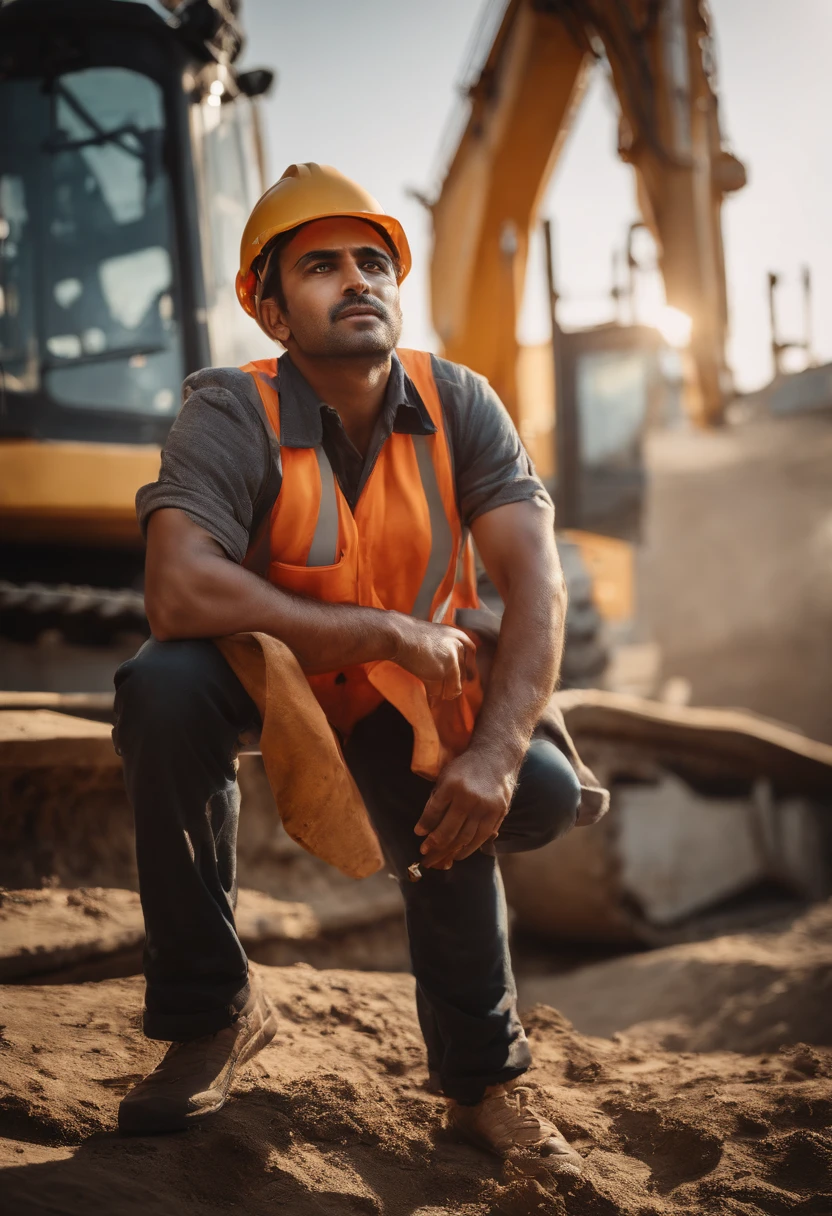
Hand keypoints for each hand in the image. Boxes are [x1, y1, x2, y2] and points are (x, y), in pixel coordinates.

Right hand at [392, 616, 476, 700]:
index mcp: (458, 636)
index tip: (468, 678)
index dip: (470, 668)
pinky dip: (431, 693)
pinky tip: (427, 692)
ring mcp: (451, 660)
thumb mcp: (437, 636)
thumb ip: (448, 649)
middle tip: (445, 690)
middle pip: (463, 675)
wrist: (399, 635)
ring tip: (436, 692)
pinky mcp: (441, 672)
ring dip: (443, 692)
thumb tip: (455, 671)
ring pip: (453, 687)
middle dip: (453, 685)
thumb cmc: (412, 636)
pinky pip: (438, 690)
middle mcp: (458, 647)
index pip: (471, 654)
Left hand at [414, 747, 519, 868]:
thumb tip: (425, 828)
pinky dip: (469, 848)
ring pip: (465, 837)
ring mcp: (485, 807)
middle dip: (434, 845)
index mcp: (452, 785)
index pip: (433, 812)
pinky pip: (481, 837)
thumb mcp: (446, 776)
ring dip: (450, 851)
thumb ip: (436, 799)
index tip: (419, 836)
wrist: (496, 757)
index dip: (424, 826)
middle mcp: (468, 797)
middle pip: (448, 829)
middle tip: (425, 855)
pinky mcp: (498, 813)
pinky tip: (459, 854)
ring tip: (439, 859)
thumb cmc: (466, 768)